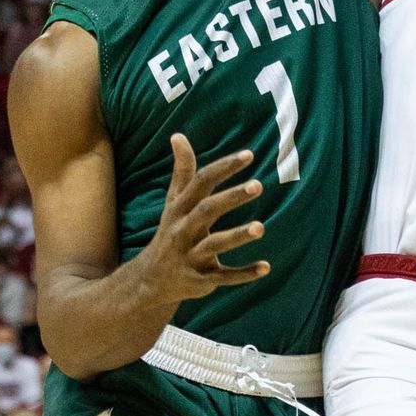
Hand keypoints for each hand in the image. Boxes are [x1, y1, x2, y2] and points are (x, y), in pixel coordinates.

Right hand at [137, 134, 269, 304]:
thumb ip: (182, 171)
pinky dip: (244, 274)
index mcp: (180, 208)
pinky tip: (266, 267)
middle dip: (231, 197)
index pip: (201, 182)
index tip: (249, 154)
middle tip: (259, 184)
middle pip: (207, 210)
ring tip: (262, 227)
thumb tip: (178, 135)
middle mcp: (183, 230)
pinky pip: (223, 277)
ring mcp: (190, 256)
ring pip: (214, 245)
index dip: (224, 167)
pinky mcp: (199, 280)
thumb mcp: (174, 203)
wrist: (150, 280)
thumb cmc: (170, 232)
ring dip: (237, 235)